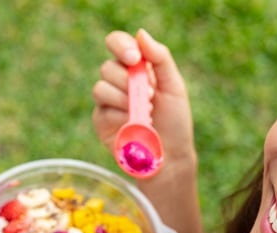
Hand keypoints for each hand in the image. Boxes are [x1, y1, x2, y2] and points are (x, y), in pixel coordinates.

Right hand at [92, 29, 195, 167]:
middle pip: (108, 66)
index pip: (118, 44)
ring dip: (125, 98)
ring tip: (147, 112)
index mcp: (137, 68)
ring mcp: (108, 101)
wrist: (170, 156)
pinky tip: (134, 123)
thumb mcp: (174, 86)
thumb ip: (160, 58)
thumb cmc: (175, 122)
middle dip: (129, 80)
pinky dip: (119, 113)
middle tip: (151, 96)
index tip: (135, 59)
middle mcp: (119, 81)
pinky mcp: (101, 120)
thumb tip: (140, 34)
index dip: (121, 46)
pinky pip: (101, 107)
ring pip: (101, 86)